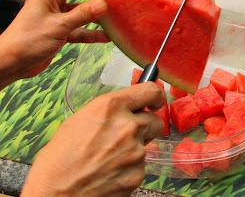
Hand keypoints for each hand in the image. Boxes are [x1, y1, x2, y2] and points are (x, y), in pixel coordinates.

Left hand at [0, 0, 108, 89]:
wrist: (14, 62)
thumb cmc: (26, 40)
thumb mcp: (58, 26)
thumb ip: (82, 15)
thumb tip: (102, 5)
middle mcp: (54, 1)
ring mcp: (59, 16)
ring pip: (82, 12)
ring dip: (96, 16)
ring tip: (112, 18)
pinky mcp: (61, 31)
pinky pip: (80, 29)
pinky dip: (91, 32)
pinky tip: (104, 36)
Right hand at [21, 82, 165, 196]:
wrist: (55, 193)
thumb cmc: (60, 157)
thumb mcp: (82, 119)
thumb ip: (110, 111)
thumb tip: (127, 109)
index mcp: (110, 107)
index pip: (150, 91)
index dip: (155, 96)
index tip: (155, 101)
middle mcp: (127, 126)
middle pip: (155, 120)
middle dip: (145, 125)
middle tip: (129, 132)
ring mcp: (135, 152)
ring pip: (147, 144)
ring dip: (134, 147)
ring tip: (110, 156)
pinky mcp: (137, 174)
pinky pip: (140, 164)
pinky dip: (129, 166)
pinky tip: (110, 170)